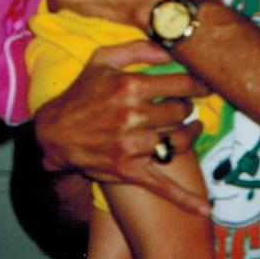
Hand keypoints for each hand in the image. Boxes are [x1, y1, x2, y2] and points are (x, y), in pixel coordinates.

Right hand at [34, 40, 210, 215]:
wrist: (54, 132)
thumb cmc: (82, 92)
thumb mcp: (103, 59)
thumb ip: (138, 49)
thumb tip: (169, 51)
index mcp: (130, 87)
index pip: (180, 85)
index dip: (197, 84)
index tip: (203, 85)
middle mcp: (134, 117)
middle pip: (181, 112)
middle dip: (185, 107)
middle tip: (183, 105)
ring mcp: (133, 146)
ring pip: (179, 141)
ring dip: (190, 133)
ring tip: (192, 127)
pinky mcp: (130, 170)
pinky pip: (163, 186)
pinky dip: (185, 199)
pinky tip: (204, 209)